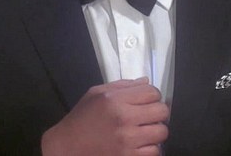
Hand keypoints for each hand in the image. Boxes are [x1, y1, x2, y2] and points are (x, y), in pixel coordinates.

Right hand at [41, 78, 168, 155]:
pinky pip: (155, 151)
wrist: (68, 147)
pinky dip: (150, 148)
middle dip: (156, 112)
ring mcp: (128, 140)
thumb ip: (122, 86)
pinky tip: (139, 145)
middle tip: (147, 116)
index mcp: (114, 99)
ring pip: (162, 132)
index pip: (152, 92)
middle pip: (162, 111)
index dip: (151, 96)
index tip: (145, 101)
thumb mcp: (95, 94)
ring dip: (155, 131)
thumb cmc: (81, 118)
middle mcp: (123, 118)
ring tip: (143, 131)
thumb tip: (146, 82)